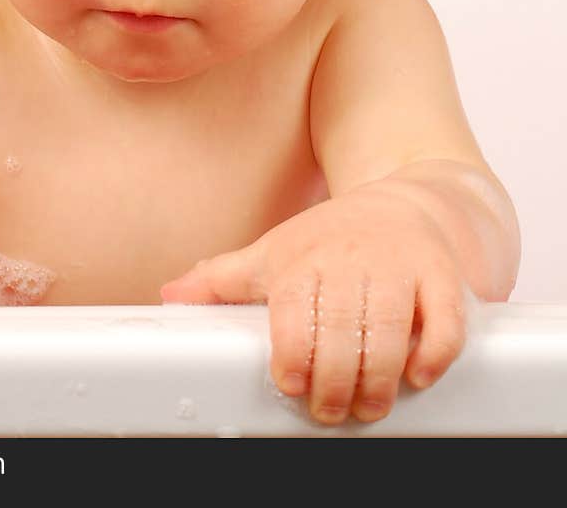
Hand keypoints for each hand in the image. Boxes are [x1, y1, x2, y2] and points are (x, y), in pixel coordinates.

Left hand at [160, 187, 469, 424]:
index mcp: (303, 255)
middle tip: (330, 410)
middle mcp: (351, 257)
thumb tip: (171, 297)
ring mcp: (399, 263)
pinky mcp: (440, 273)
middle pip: (340, 327)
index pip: (294, 310)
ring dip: (378, 377)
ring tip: (369, 405)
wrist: (404, 202)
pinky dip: (433, 353)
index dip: (292, 354)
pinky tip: (417, 375)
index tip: (291, 385)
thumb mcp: (274, 252)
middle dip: (334, 379)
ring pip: (390, 328)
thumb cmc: (330, 239)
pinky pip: (443, 319)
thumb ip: (225, 279)